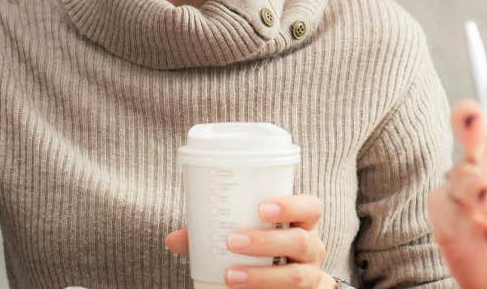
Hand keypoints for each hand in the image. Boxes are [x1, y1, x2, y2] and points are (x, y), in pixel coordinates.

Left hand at [165, 194, 336, 288]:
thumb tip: (173, 239)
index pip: (311, 207)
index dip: (291, 205)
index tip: (262, 207)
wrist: (292, 284)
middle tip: (233, 241)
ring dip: (262, 276)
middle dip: (266, 242)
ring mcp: (311, 275)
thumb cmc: (267, 251)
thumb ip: (215, 235)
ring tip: (231, 275)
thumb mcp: (251, 237)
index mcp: (303, 224)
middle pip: (301, 241)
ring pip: (296, 276)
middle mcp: (313, 249)